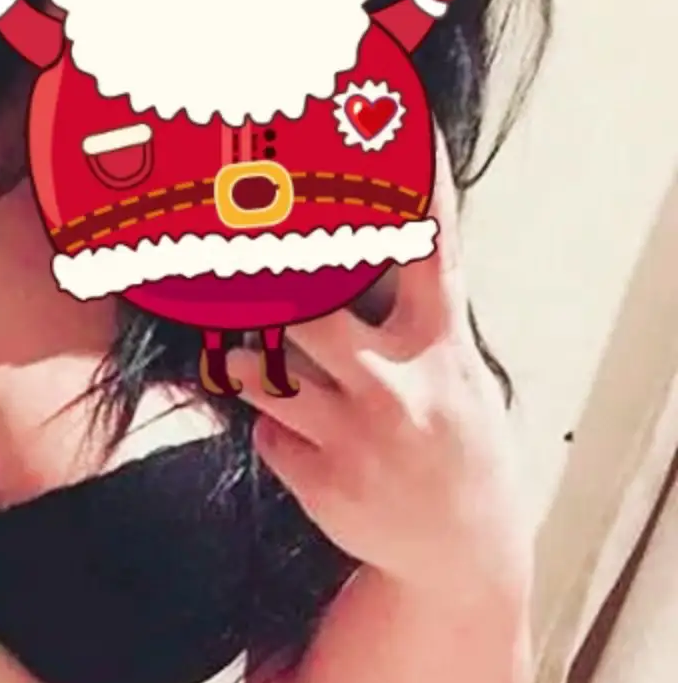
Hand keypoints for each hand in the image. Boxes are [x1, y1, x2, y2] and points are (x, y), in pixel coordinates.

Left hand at [227, 160, 529, 602]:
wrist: (457, 547)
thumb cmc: (450, 441)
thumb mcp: (456, 372)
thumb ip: (414, 315)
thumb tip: (358, 254)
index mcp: (440, 344)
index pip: (425, 249)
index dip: (408, 188)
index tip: (388, 134)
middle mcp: (397, 381)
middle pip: (304, 308)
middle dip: (263, 291)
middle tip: (225, 265)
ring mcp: (355, 432)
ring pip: (263, 370)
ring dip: (246, 361)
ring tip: (250, 360)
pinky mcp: (318, 476)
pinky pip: (263, 431)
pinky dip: (269, 429)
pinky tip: (298, 439)